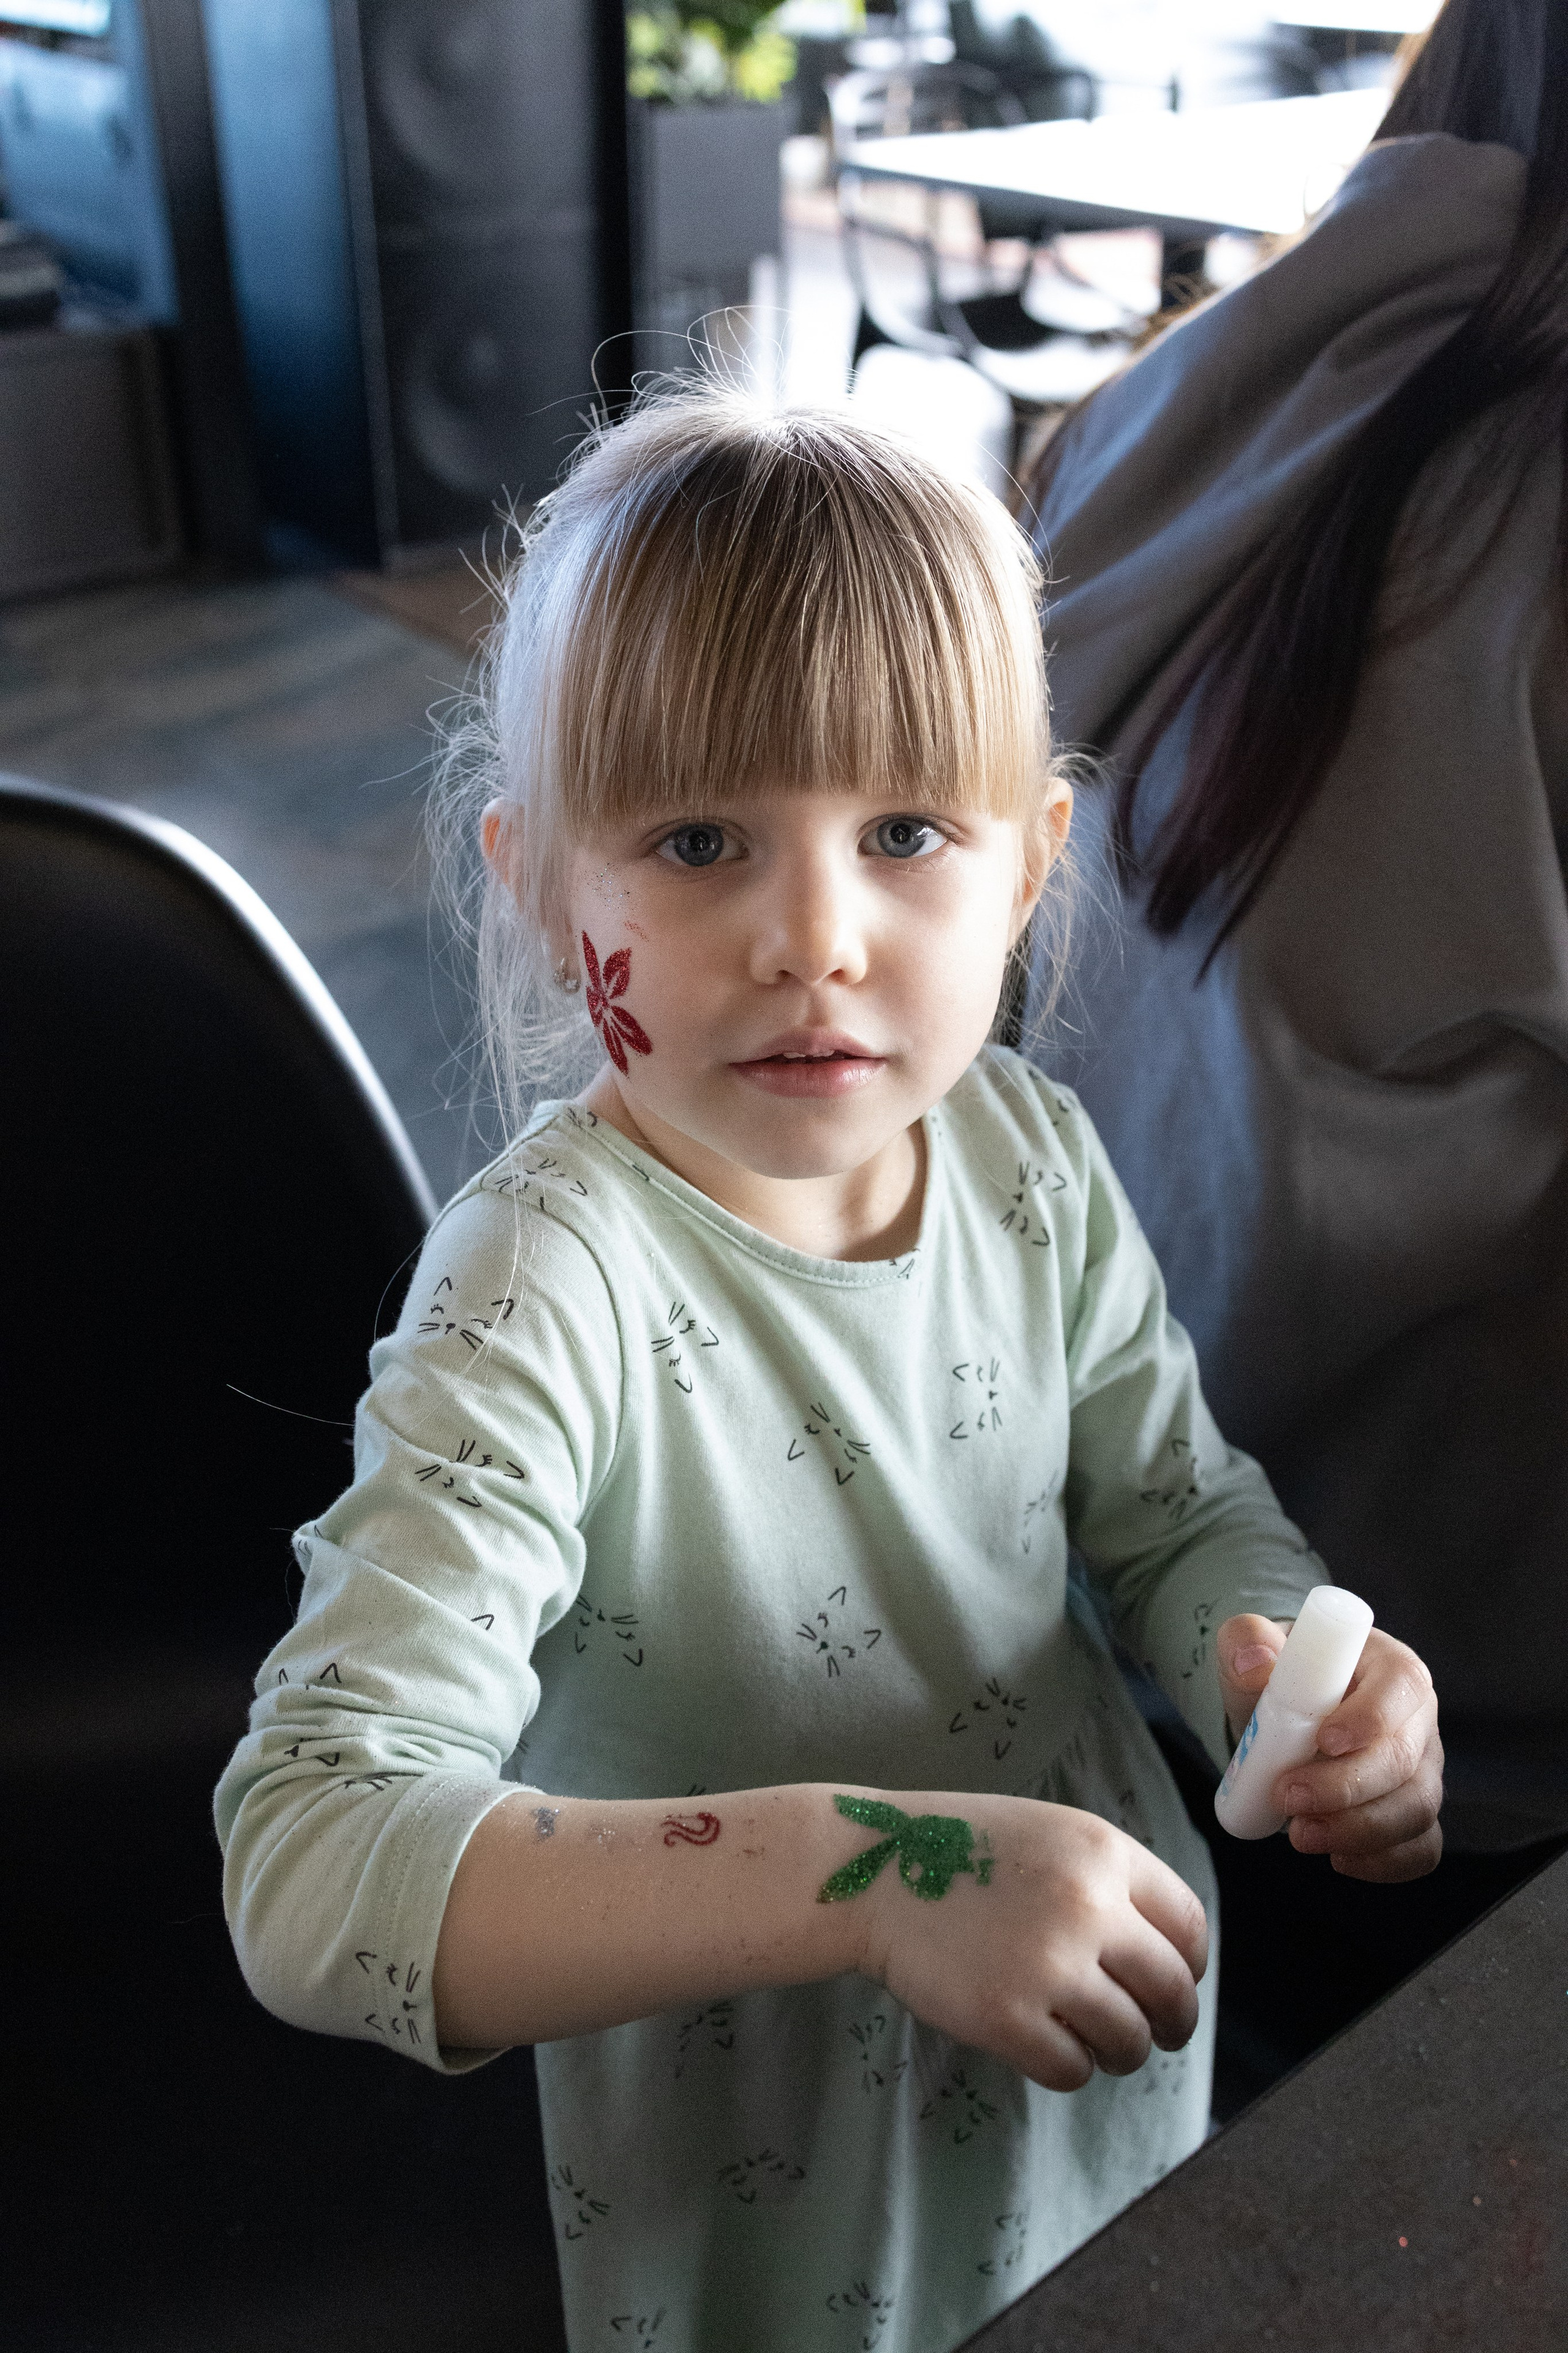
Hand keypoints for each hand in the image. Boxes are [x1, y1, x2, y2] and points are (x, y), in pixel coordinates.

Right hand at [855, 1793, 1208, 2092]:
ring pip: (1128, 2039)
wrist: (878, 1869)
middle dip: (1173, 2023)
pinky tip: (1045, 2046)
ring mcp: (1048, 1964)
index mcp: (1104, 1852)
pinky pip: (1073, 2069)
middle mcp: (1088, 1906)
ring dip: (1120, 2052)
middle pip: (1172, 1990)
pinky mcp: (1007, 2017)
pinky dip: (1069, 2068)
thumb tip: (1168, 1956)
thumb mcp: (1051, 1835)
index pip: (1189, 1926)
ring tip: (1093, 2042)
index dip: (1190, 1966)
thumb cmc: (963, 1851)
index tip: (1176, 1984)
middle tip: (1157, 2034)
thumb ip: (1109, 1883)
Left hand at [1217, 1614, 1443, 1882]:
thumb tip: (1255, 1660)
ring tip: (1300, 1833)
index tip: (1324, 1742)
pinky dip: (1384, 1862)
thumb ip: (1246, 1640)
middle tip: (1288, 1797)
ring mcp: (1422, 1770)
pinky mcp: (1413, 1813)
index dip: (1372, 1717)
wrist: (1283, 1715)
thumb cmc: (1279, 1675)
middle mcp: (1416, 1719)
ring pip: (1417, 1808)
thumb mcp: (1251, 1647)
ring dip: (1359, 1831)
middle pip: (1405, 1759)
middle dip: (1346, 1787)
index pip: (1403, 1685)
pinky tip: (1339, 1858)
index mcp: (1387, 1666)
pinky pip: (1422, 1847)